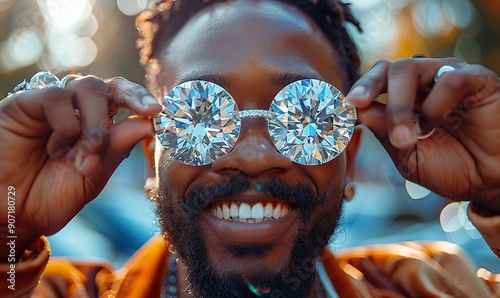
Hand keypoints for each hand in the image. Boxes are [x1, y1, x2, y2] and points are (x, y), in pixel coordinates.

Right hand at [0, 76, 160, 258]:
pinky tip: (57, 148)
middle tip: (151, 111)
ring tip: (87, 158)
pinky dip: (67, 122)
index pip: (125, 102)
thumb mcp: (92, 177)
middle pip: (111, 86)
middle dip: (135, 96)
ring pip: (87, 87)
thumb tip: (148, 123)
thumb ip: (116, 149)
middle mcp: (76, 113)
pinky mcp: (24, 105)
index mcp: (96, 128)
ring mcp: (51, 107)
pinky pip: (55, 97)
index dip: (145, 101)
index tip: (164, 110)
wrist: (6, 214)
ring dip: (97, 123)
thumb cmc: (47, 198)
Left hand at [346, 57, 499, 210]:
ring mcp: (447, 77)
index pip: (373, 84)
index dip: (353, 94)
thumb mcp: (406, 154)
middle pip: (387, 69)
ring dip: (399, 105)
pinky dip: (435, 106)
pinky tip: (434, 127)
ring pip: (410, 68)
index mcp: (404, 100)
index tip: (335, 110)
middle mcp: (423, 84)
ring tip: (404, 138)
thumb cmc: (450, 167)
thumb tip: (355, 111)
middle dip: (366, 88)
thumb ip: (383, 131)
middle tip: (354, 106)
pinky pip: (449, 80)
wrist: (490, 181)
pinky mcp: (476, 79)